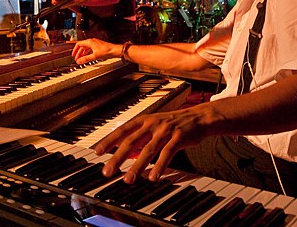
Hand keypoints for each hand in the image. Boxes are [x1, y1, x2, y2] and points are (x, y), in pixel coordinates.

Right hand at [72, 38, 119, 63]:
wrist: (115, 50)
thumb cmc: (107, 51)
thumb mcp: (94, 56)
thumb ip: (86, 59)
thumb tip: (79, 61)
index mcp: (90, 42)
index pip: (79, 44)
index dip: (75, 50)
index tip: (73, 55)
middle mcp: (92, 41)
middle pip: (82, 46)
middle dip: (78, 52)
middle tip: (77, 58)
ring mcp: (95, 43)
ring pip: (86, 48)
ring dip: (83, 53)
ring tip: (81, 58)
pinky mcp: (98, 46)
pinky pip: (90, 49)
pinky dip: (87, 53)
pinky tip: (87, 57)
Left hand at [94, 105, 208, 183]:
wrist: (199, 117)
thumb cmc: (175, 122)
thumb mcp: (155, 125)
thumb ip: (140, 137)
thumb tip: (124, 151)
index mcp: (144, 119)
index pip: (122, 130)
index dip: (109, 140)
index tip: (97, 152)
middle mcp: (152, 123)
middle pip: (131, 141)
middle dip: (117, 158)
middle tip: (108, 171)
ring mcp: (165, 130)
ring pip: (147, 150)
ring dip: (137, 166)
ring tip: (128, 180)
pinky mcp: (178, 138)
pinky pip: (167, 153)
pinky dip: (159, 166)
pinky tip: (153, 177)